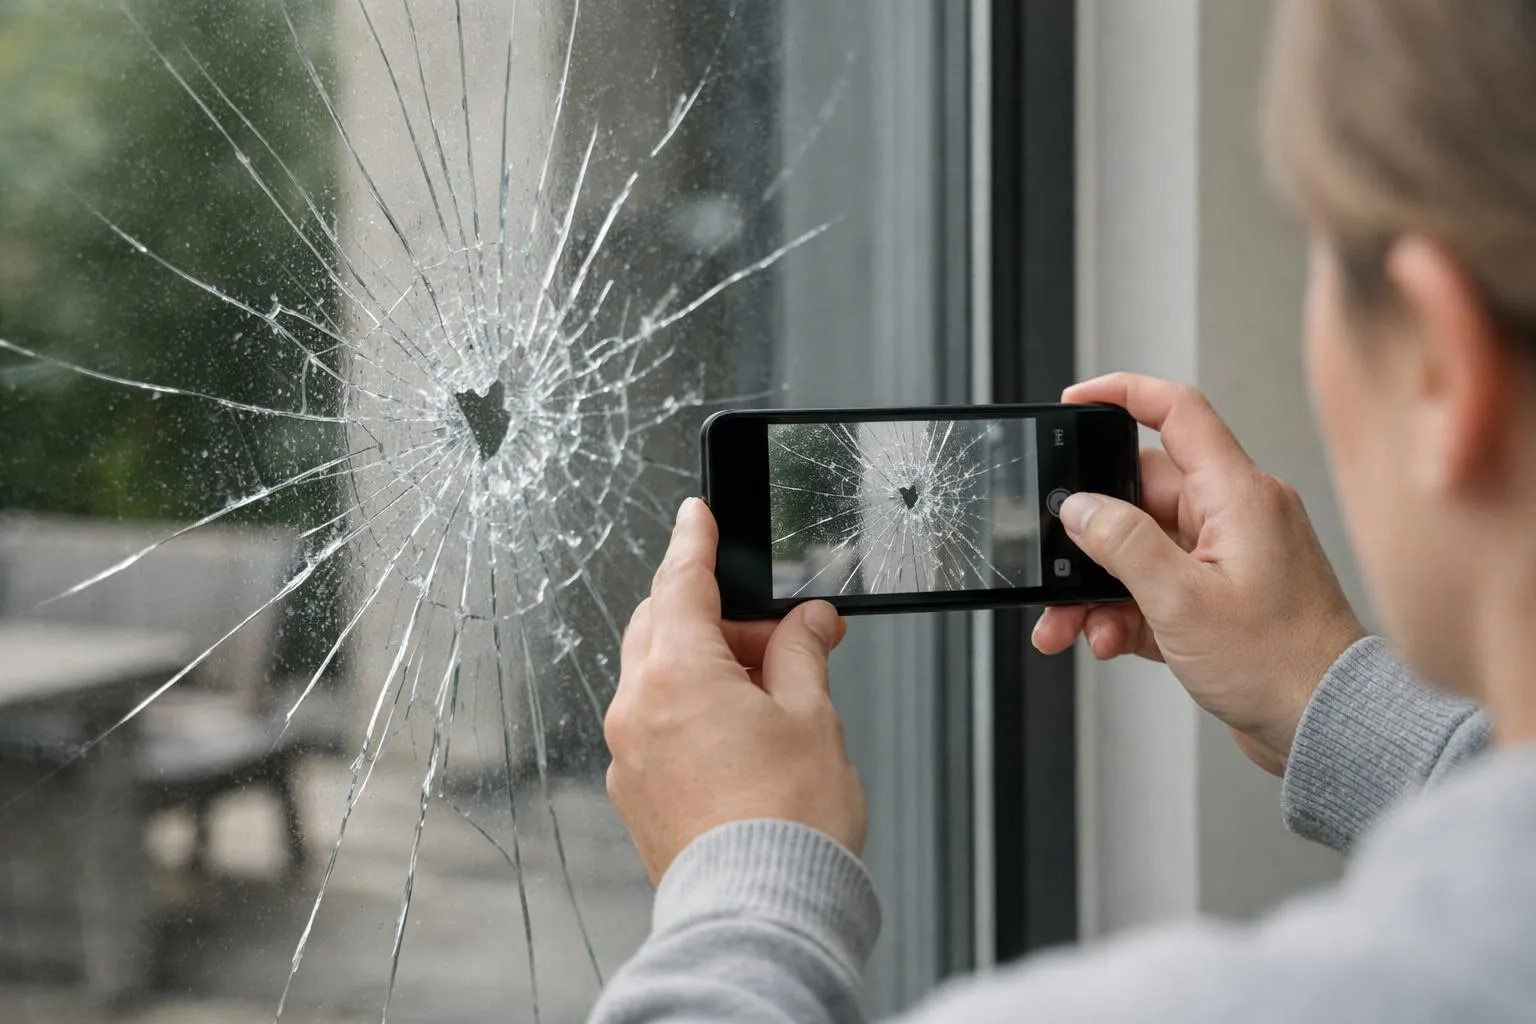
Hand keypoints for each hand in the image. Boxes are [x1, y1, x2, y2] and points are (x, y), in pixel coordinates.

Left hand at [605, 498, 866, 884]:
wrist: (761, 912)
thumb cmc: (787, 824)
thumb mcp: (812, 717)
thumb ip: (801, 655)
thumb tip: (806, 625)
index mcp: (675, 675)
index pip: (679, 582)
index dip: (694, 542)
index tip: (697, 515)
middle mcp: (636, 709)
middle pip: (663, 627)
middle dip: (717, 616)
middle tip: (780, 632)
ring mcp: (628, 755)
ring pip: (658, 676)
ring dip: (707, 663)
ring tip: (775, 689)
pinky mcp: (636, 792)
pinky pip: (657, 723)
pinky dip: (692, 707)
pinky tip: (742, 730)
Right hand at [1033, 374, 1365, 774]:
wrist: (1328, 728)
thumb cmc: (1281, 665)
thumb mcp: (1181, 601)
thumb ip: (1123, 545)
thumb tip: (1079, 508)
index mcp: (1238, 495)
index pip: (1177, 413)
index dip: (1122, 395)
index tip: (1074, 401)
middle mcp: (1235, 517)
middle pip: (1140, 495)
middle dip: (1088, 536)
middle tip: (1051, 564)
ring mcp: (1229, 558)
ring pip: (1140, 550)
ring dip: (1098, 586)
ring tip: (1070, 624)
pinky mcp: (1221, 599)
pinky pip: (1155, 588)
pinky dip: (1124, 612)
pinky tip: (1106, 639)